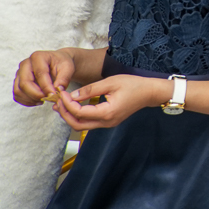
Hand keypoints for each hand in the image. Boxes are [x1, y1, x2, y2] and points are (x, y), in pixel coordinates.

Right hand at [13, 50, 75, 105]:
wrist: (57, 63)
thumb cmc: (61, 64)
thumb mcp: (68, 67)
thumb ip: (64, 78)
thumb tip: (57, 90)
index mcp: (37, 57)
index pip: (39, 73)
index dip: (46, 86)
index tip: (53, 94)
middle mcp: (25, 64)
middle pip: (24, 83)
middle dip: (36, 94)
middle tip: (48, 98)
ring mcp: (19, 74)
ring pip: (18, 90)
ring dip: (30, 99)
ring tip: (44, 100)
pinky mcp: (17, 82)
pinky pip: (17, 95)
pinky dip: (26, 101)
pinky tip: (38, 101)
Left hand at [52, 74, 169, 130]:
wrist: (150, 93)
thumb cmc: (133, 85)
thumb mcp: (111, 82)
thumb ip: (90, 89)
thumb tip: (72, 95)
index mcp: (106, 113)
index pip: (79, 112)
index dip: (67, 103)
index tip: (61, 92)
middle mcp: (106, 122)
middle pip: (77, 125)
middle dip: (64, 113)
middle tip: (58, 100)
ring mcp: (107, 124)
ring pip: (81, 126)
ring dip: (70, 116)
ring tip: (62, 104)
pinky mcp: (108, 122)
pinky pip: (88, 123)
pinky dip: (78, 115)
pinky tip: (74, 105)